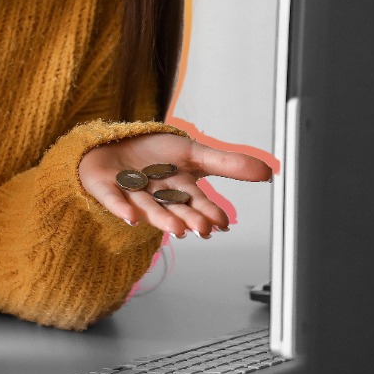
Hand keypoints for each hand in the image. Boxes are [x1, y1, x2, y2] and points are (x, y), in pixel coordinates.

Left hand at [78, 132, 271, 237]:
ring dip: (162, 219)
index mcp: (178, 188)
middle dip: (188, 218)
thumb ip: (227, 164)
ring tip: (176, 229)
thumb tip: (268, 171)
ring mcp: (130, 192)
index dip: (208, 211)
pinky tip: (131, 218)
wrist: (113, 144)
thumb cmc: (152, 152)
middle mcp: (156, 195)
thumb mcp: (193, 153)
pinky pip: (113, 199)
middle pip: (174, 208)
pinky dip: (122, 208)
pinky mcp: (105, 187)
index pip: (197, 201)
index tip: (220, 224)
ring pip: (148, 208)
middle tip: (201, 229)